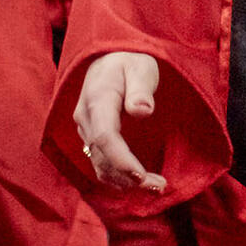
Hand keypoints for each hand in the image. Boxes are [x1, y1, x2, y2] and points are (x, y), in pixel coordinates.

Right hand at [73, 52, 167, 193]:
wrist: (108, 58)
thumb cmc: (129, 61)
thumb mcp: (141, 67)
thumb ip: (141, 89)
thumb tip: (143, 111)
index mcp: (98, 100)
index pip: (105, 136)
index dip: (121, 159)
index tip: (140, 175)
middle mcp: (86, 118)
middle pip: (102, 155)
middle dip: (128, 175)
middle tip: (159, 187)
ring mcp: (86, 129)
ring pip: (99, 163)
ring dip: (124, 180)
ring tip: (156, 187)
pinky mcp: (91, 136)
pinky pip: (99, 161)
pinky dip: (116, 175)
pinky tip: (136, 183)